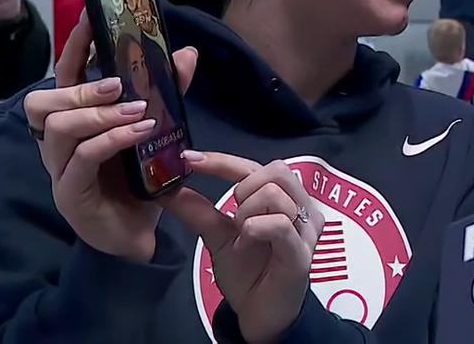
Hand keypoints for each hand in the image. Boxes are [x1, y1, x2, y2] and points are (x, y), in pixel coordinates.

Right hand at [22, 13, 197, 262]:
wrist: (139, 235)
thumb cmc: (139, 180)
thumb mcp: (157, 129)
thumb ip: (168, 91)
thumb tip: (185, 52)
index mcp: (74, 121)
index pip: (62, 77)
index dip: (73, 48)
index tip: (92, 19)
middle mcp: (58, 144)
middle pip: (43, 102)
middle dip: (81, 87)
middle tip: (119, 83)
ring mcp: (60, 169)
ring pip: (59, 127)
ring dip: (99, 112)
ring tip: (137, 110)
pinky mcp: (71, 193)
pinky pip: (83, 157)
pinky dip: (112, 138)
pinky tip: (140, 131)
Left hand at [162, 154, 323, 343]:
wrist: (260, 314)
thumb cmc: (249, 273)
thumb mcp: (218, 237)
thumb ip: (198, 211)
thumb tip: (167, 188)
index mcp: (283, 199)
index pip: (254, 167)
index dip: (221, 160)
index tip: (188, 160)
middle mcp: (301, 208)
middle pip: (276, 170)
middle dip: (244, 188)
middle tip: (234, 218)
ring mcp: (305, 230)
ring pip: (275, 193)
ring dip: (248, 212)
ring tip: (243, 235)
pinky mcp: (302, 252)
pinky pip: (280, 224)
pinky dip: (255, 228)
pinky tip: (247, 242)